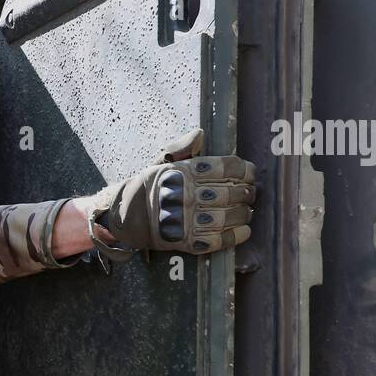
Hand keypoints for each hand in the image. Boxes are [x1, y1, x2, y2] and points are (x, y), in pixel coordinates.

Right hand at [88, 129, 256, 255]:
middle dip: (247, 193)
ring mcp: (188, 220)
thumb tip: (200, 134)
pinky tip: (243, 230)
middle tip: (250, 193)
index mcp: (185, 173)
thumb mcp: (161, 162)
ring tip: (246, 211)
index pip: (227, 168)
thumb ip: (182, 149)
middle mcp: (188, 195)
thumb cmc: (148, 187)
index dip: (244, 170)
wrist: (126, 216)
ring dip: (244, 213)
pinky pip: (219, 239)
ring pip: (229, 216)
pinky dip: (236, 235)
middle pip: (232, 192)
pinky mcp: (187, 241)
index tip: (249, 173)